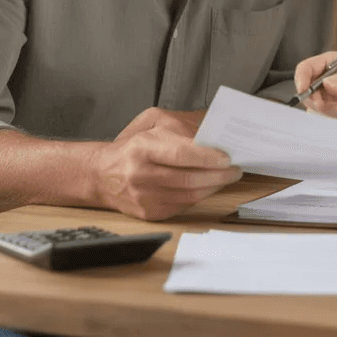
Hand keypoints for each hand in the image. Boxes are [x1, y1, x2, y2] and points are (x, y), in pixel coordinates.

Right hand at [90, 107, 240, 220]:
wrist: (102, 174)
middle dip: (218, 175)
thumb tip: (211, 134)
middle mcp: (141, 175)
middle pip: (189, 179)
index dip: (207, 157)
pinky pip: (183, 206)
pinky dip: (200, 196)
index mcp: (141, 148)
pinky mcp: (150, 213)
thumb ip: (180, 126)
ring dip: (213, 187)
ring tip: (227, 177)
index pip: (180, 154)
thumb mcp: (151, 123)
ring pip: (189, 196)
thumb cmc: (132, 146)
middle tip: (235, 169)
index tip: (226, 157)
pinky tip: (209, 186)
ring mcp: (145, 198)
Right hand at [293, 51, 336, 172]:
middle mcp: (326, 80)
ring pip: (312, 106)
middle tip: (331, 107)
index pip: (308, 67)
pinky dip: (334, 119)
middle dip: (315, 100)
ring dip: (328, 111)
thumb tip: (328, 83)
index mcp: (333, 64)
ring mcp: (326, 99)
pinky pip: (321, 118)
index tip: (305, 90)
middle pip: (305, 88)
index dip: (302, 77)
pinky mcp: (329, 115)